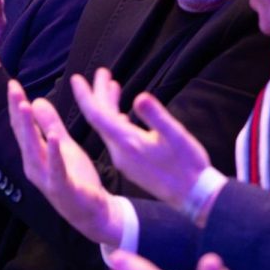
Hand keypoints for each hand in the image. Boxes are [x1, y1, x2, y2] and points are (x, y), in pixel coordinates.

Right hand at [8, 80, 123, 246]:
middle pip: (23, 135)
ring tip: (26, 106)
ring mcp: (46, 179)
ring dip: (29, 128)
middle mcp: (34, 167)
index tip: (12, 84)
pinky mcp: (63, 189)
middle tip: (13, 89)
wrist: (94, 214)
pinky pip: (57, 170)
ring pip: (33, 151)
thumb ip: (51, 125)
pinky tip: (54, 138)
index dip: (16, 106)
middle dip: (17, 112)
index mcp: (35, 155)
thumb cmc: (77, 179)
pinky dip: (54, 154)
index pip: (22, 127)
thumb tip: (37, 101)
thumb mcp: (65, 147)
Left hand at [71, 69, 212, 211]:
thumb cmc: (188, 165)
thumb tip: (140, 97)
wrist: (193, 198)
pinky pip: (116, 137)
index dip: (86, 95)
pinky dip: (117, 120)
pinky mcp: (130, 164)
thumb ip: (156, 116)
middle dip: (99, 93)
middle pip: (101, 118)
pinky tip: (123, 113)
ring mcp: (124, 159)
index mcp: (127, 142)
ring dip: (109, 105)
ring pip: (109, 127)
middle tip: (101, 72)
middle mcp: (120, 151)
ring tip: (112, 84)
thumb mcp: (176, 136)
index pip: (97, 115)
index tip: (76, 78)